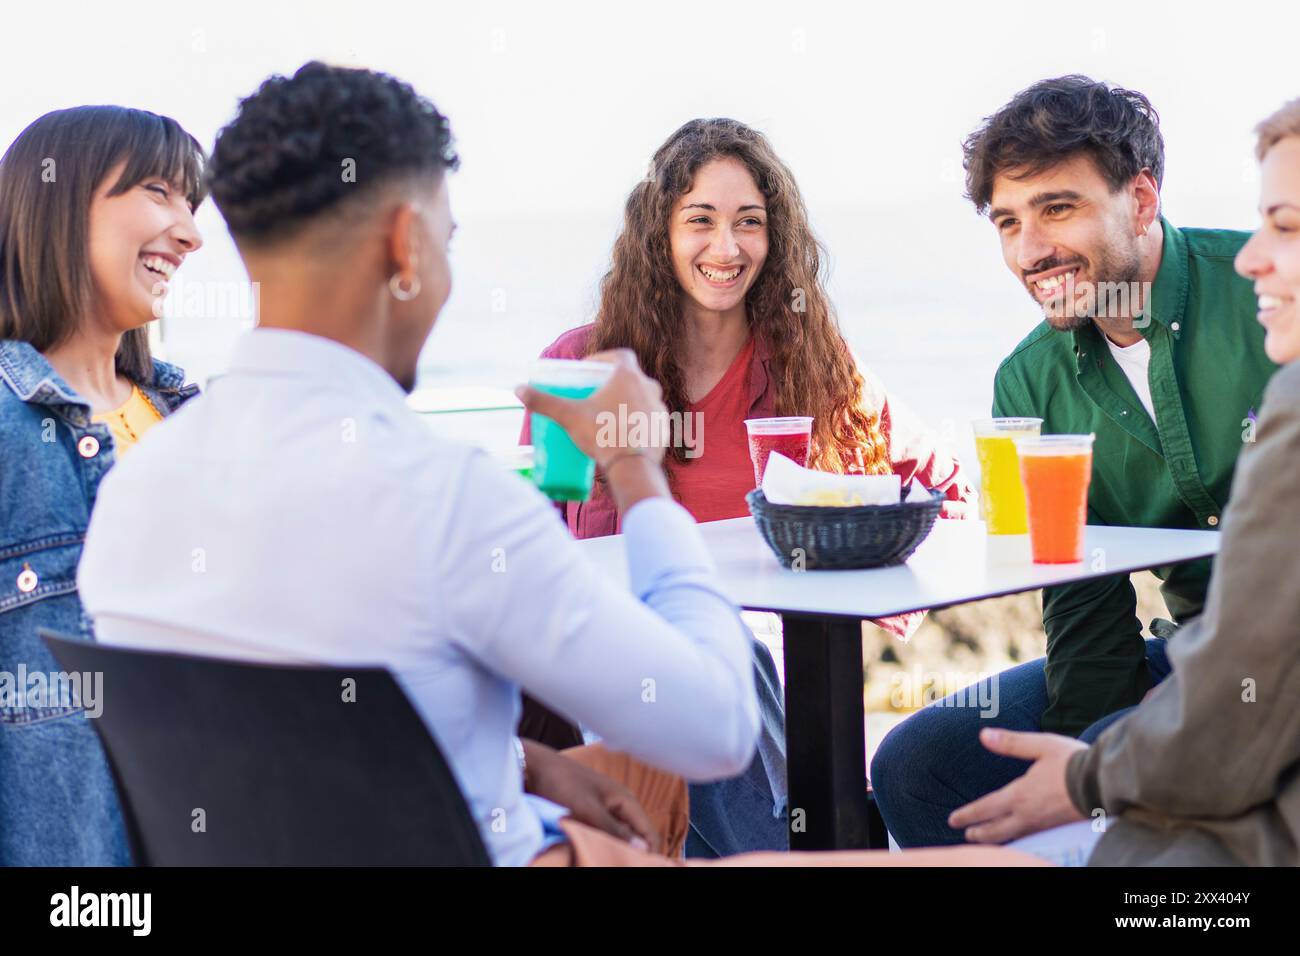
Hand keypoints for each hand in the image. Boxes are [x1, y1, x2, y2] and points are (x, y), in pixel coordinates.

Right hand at [515, 349, 667, 469]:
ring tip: (608, 415)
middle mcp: (650, 388)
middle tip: (596, 394)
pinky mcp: (664, 429)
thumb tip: (517, 389)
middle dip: (614, 383)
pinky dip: (638, 421)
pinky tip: (624, 432)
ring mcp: (660, 409)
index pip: (620, 355)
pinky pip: (650, 419)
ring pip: (643, 398)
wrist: (633, 468)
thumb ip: (543, 401)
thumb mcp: (569, 416)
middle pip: (631, 377)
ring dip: (628, 402)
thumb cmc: (602, 435)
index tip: (590, 369)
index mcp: (630, 376)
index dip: (604, 359)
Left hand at [521, 740, 661, 852]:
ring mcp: (605, 810)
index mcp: (626, 800)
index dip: (648, 854)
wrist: (533, 768)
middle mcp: (620, 806)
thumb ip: (614, 830)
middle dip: (629, 853)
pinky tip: (591, 849)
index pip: (649, 833)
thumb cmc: (562, 784)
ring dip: (613, 848)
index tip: (632, 865)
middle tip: (611, 861)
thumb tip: (642, 848)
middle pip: (636, 838)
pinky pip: (603, 834)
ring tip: (601, 857)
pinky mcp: (590, 814)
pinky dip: (600, 843)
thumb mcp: (588, 810)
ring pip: (618, 838)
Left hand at [948, 728, 1088, 843]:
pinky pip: (1031, 837)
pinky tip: (1019, 837)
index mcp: (1020, 795)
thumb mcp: (1040, 745)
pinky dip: (1018, 839)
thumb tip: (984, 735)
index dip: (968, 815)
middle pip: (997, 829)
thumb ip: (1011, 743)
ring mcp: (1044, 824)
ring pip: (1014, 836)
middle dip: (979, 832)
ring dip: (996, 838)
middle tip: (967, 834)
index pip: (987, 808)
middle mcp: (1029, 814)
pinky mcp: (1059, 828)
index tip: (954, 820)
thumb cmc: (1073, 762)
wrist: (1105, 783)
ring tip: (986, 839)